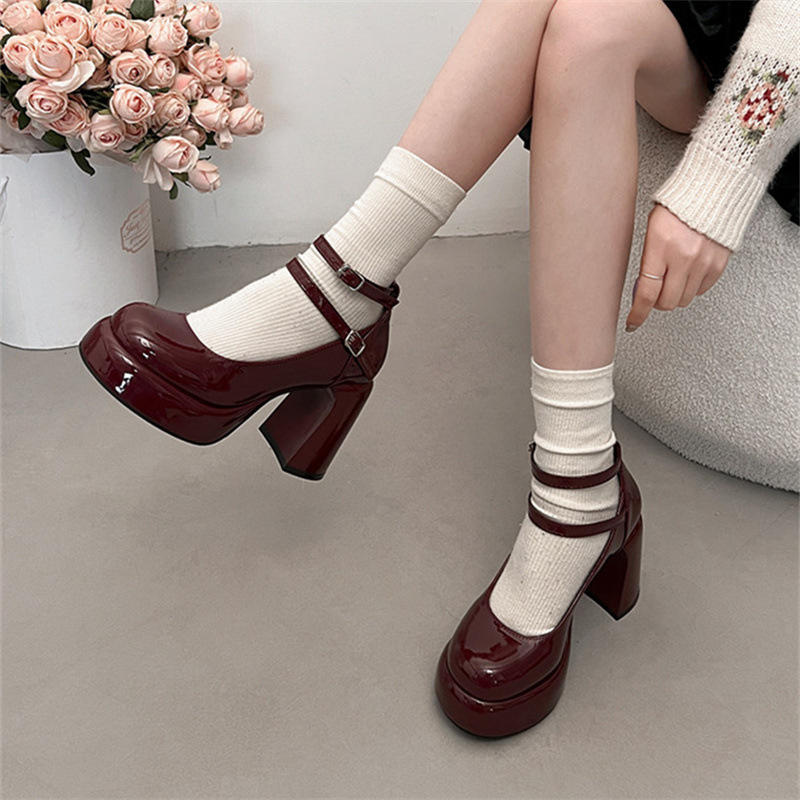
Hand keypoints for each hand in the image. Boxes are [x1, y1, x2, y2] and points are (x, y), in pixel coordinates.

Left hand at [625, 203, 731, 331]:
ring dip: (675, 294)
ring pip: (684, 299)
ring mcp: (704, 262)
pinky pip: (702, 290)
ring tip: (673, 277)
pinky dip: (692, 287)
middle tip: (655, 290)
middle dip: (657, 301)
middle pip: (667, 302)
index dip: (638, 313)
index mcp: (661, 247)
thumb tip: (641, 290)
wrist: (713, 189)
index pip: (646, 293)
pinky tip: (688, 272)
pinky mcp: (719, 264)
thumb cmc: (678, 206)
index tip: (632, 323)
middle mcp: (684, 257)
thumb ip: (648, 262)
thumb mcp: (651, 232)